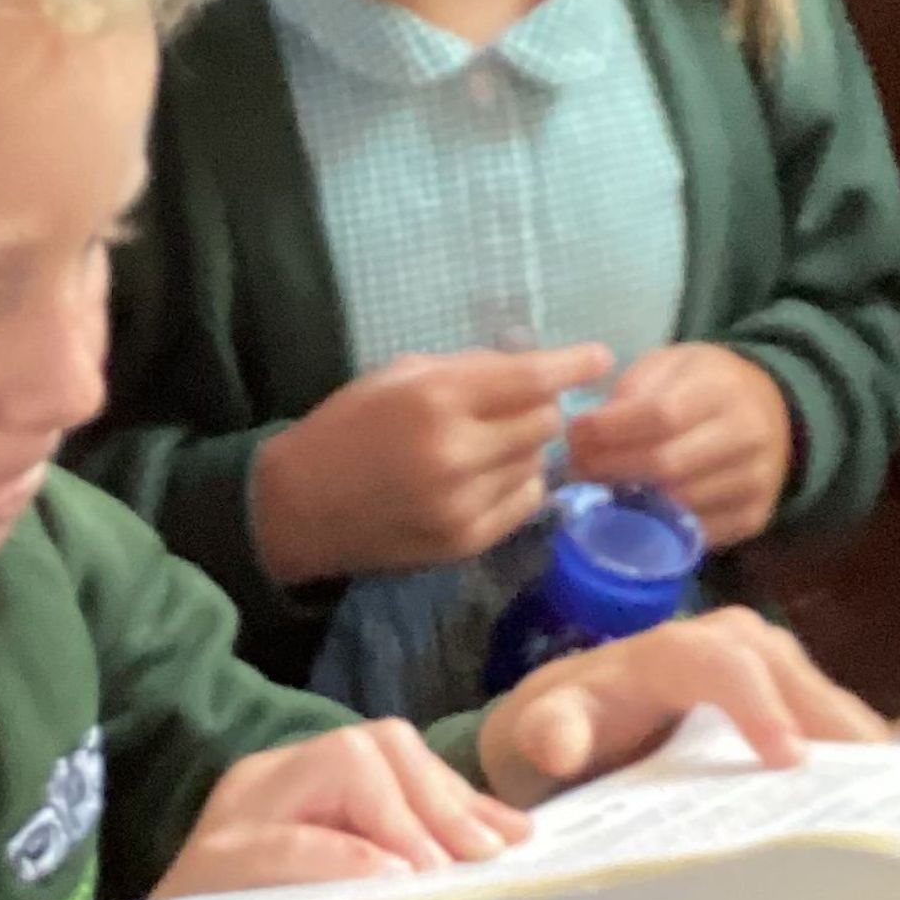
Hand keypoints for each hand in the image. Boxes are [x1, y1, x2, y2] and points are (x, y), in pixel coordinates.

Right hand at [77, 719, 526, 899]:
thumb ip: (395, 870)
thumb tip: (495, 860)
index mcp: (296, 785)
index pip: (391, 753)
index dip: (456, 792)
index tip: (512, 842)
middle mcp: (264, 783)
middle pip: (371, 747)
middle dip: (440, 802)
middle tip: (485, 865)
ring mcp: (232, 818)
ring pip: (338, 768)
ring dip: (403, 821)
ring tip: (437, 877)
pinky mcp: (207, 868)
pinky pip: (285, 844)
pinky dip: (343, 859)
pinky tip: (386, 886)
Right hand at [251, 344, 611, 582]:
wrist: (298, 506)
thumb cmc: (347, 427)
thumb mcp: (398, 377)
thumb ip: (467, 371)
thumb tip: (533, 368)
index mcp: (436, 399)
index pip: (531, 378)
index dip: (573, 365)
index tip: (600, 357)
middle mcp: (456, 451)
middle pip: (544, 423)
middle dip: (539, 409)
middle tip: (519, 407)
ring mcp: (463, 503)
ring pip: (537, 464)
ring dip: (525, 449)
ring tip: (488, 446)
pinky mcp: (465, 541)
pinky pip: (524, 503)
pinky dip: (516, 485)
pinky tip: (485, 478)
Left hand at [479, 607, 884, 808]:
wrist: (562, 724)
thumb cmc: (556, 730)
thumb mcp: (540, 731)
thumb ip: (549, 732)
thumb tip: (559, 745)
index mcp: (665, 653)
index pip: (724, 664)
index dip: (761, 705)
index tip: (790, 760)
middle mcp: (724, 645)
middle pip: (793, 677)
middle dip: (834, 730)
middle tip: (875, 795)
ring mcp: (762, 668)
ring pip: (823, 697)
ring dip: (855, 748)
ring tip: (890, 807)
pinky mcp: (783, 696)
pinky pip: (828, 720)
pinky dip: (852, 759)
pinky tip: (876, 804)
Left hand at [564, 344, 794, 549]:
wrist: (774, 411)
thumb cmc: (707, 385)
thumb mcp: (672, 364)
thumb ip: (633, 389)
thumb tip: (588, 435)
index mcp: (724, 388)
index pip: (661, 415)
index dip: (610, 430)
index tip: (575, 434)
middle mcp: (748, 436)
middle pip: (667, 465)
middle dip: (611, 469)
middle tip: (578, 468)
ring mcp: (756, 481)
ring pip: (678, 504)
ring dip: (629, 501)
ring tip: (602, 487)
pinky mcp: (755, 517)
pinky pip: (696, 533)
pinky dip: (660, 525)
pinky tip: (638, 509)